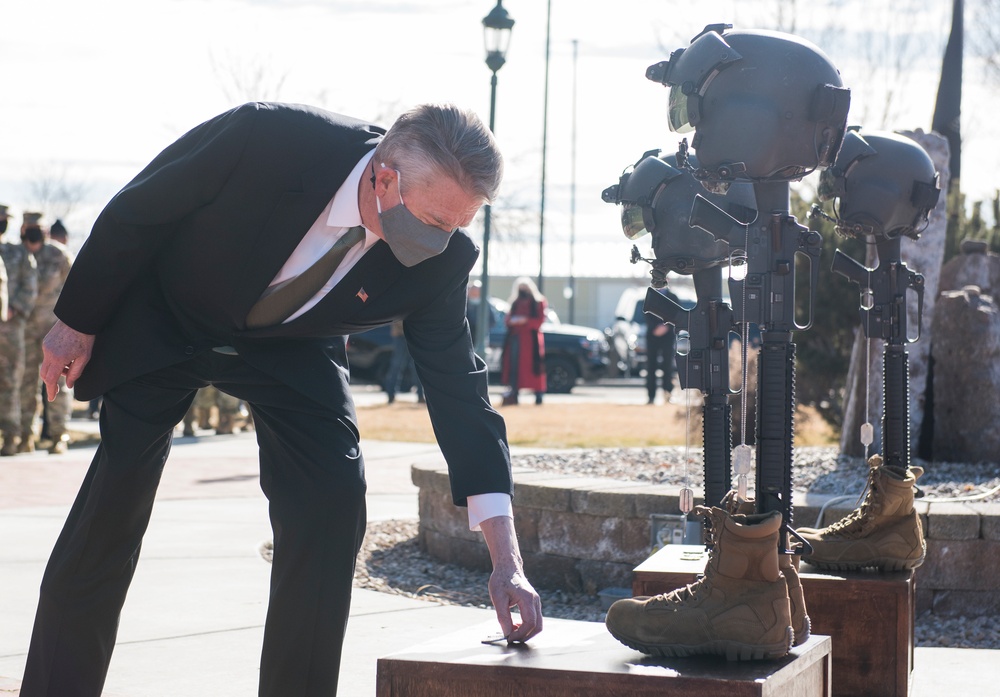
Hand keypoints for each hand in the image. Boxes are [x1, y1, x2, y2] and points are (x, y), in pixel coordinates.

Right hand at [40, 320, 95, 400]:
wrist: (79, 318)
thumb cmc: (85, 338)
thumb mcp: (84, 357)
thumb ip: (75, 373)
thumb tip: (68, 385)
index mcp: (58, 358)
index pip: (51, 379)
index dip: (51, 390)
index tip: (52, 398)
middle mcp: (48, 353)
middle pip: (45, 374)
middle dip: (53, 381)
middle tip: (61, 386)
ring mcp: (46, 346)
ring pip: (47, 365)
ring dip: (56, 370)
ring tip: (71, 366)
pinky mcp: (46, 342)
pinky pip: (48, 356)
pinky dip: (55, 361)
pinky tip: (67, 357)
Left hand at [479, 515, 543, 642]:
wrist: (508, 567)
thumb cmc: (501, 580)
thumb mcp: (497, 598)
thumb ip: (503, 616)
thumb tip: (507, 633)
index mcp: (527, 598)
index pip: (529, 623)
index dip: (520, 634)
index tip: (508, 637)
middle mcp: (535, 600)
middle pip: (537, 626)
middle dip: (525, 636)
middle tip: (511, 639)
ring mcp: (536, 602)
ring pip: (538, 624)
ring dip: (527, 632)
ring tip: (512, 632)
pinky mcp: (534, 603)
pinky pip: (535, 619)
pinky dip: (527, 626)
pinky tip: (515, 625)